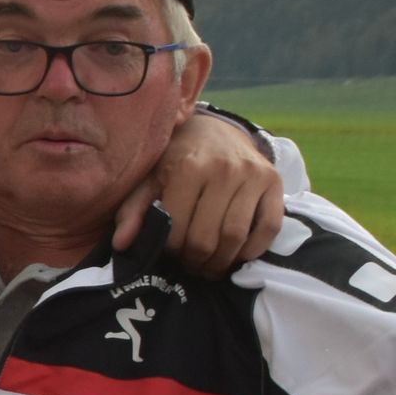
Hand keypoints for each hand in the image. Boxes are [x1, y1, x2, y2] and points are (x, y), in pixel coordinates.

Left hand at [123, 114, 285, 275]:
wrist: (215, 129)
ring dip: (222, 261)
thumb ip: (135, 210)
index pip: (177, 228)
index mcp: (188, 167)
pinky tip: (237, 254)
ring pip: (237, 237)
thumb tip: (121, 245)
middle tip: (190, 264)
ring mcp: (253, 175)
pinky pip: (269, 227)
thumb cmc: (176, 158)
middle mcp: (224, 169)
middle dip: (195, 260)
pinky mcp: (274, 181)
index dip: (171, 250)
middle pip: (207, 238)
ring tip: (210, 265)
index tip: (170, 252)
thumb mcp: (150, 178)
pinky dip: (254, 249)